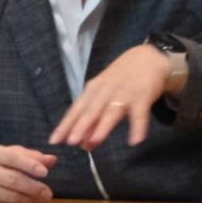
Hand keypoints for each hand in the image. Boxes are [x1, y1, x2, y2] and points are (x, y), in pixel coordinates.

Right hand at [0, 143, 57, 202]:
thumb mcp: (11, 153)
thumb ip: (32, 156)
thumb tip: (52, 160)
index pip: (14, 158)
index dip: (29, 165)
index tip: (44, 173)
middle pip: (13, 179)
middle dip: (33, 187)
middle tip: (48, 193)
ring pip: (10, 195)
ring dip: (29, 199)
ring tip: (43, 200)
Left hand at [48, 44, 169, 150]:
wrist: (147, 58)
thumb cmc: (120, 80)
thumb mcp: (103, 95)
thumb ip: (94, 119)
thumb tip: (82, 144)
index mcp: (93, 90)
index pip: (76, 109)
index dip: (65, 125)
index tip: (54, 140)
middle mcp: (105, 91)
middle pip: (91, 110)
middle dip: (80, 126)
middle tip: (71, 142)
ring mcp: (124, 93)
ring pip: (111, 112)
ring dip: (102, 127)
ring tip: (93, 142)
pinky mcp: (142, 96)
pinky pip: (140, 114)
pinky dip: (137, 127)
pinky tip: (135, 141)